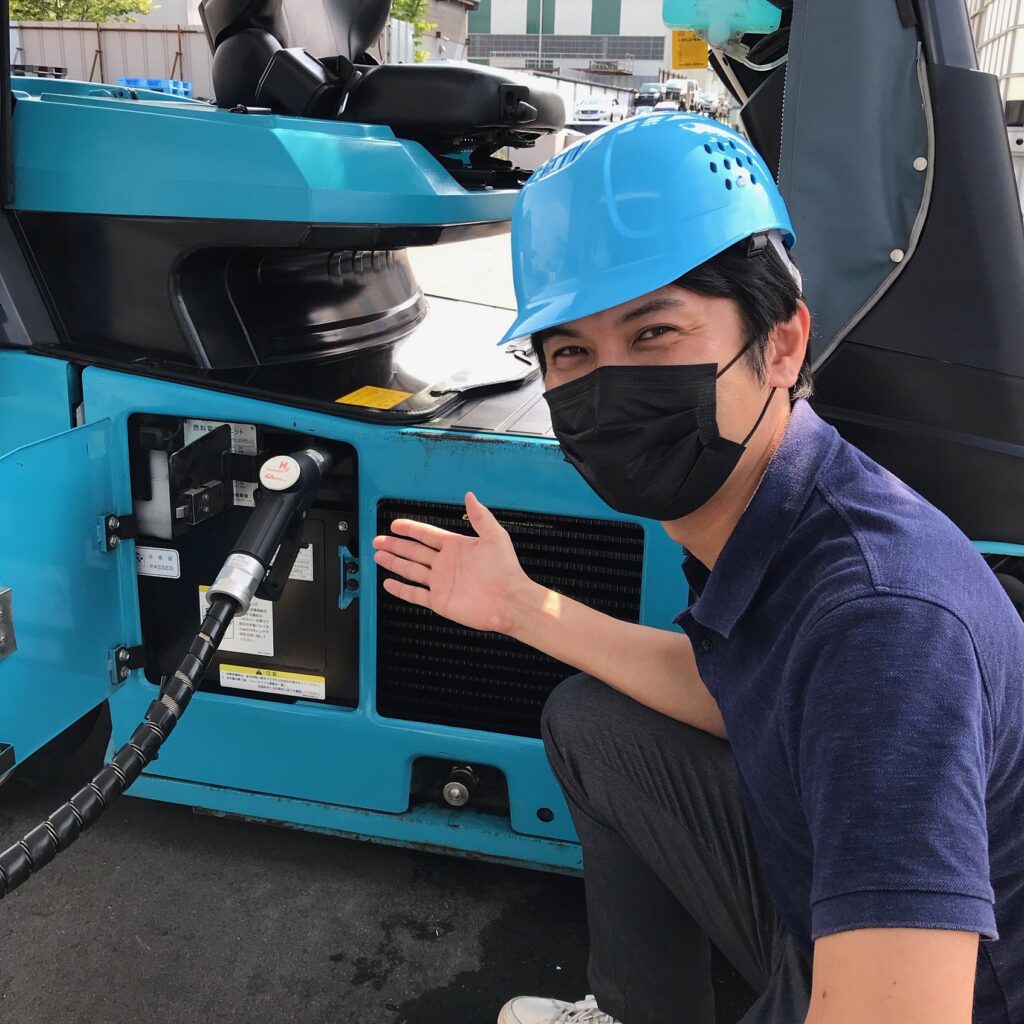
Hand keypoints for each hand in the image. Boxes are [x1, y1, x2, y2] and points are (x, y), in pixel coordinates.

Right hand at [372, 492, 535, 634]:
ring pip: (411, 570)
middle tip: (378, 540)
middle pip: (414, 552)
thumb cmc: (506, 570)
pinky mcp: (439, 601)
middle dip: (395, 545)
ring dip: (394, 563)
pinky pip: (415, 594)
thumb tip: (470, 496)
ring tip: (378, 556)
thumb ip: (480, 516)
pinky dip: (401, 589)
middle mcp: (446, 564)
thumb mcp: (495, 537)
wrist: (509, 601)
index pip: (427, 535)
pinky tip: (388, 583)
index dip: (410, 529)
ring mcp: (441, 583)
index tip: (395, 524)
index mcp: (457, 547)